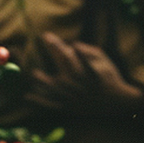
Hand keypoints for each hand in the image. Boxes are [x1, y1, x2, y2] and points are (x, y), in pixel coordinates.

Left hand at [24, 32, 143, 118]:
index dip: (56, 44)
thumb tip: (74, 44)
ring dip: (43, 81)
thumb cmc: (109, 77)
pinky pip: (52, 105)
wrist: (117, 103)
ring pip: (54, 88)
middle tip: (35, 48)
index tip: (46, 35)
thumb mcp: (104, 61)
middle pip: (60, 68)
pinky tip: (27, 96)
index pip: (68, 54)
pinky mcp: (69, 107)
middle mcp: (77, 83)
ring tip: (34, 73)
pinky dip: (39, 102)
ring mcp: (72, 96)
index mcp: (85, 70)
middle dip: (49, 57)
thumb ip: (89, 52)